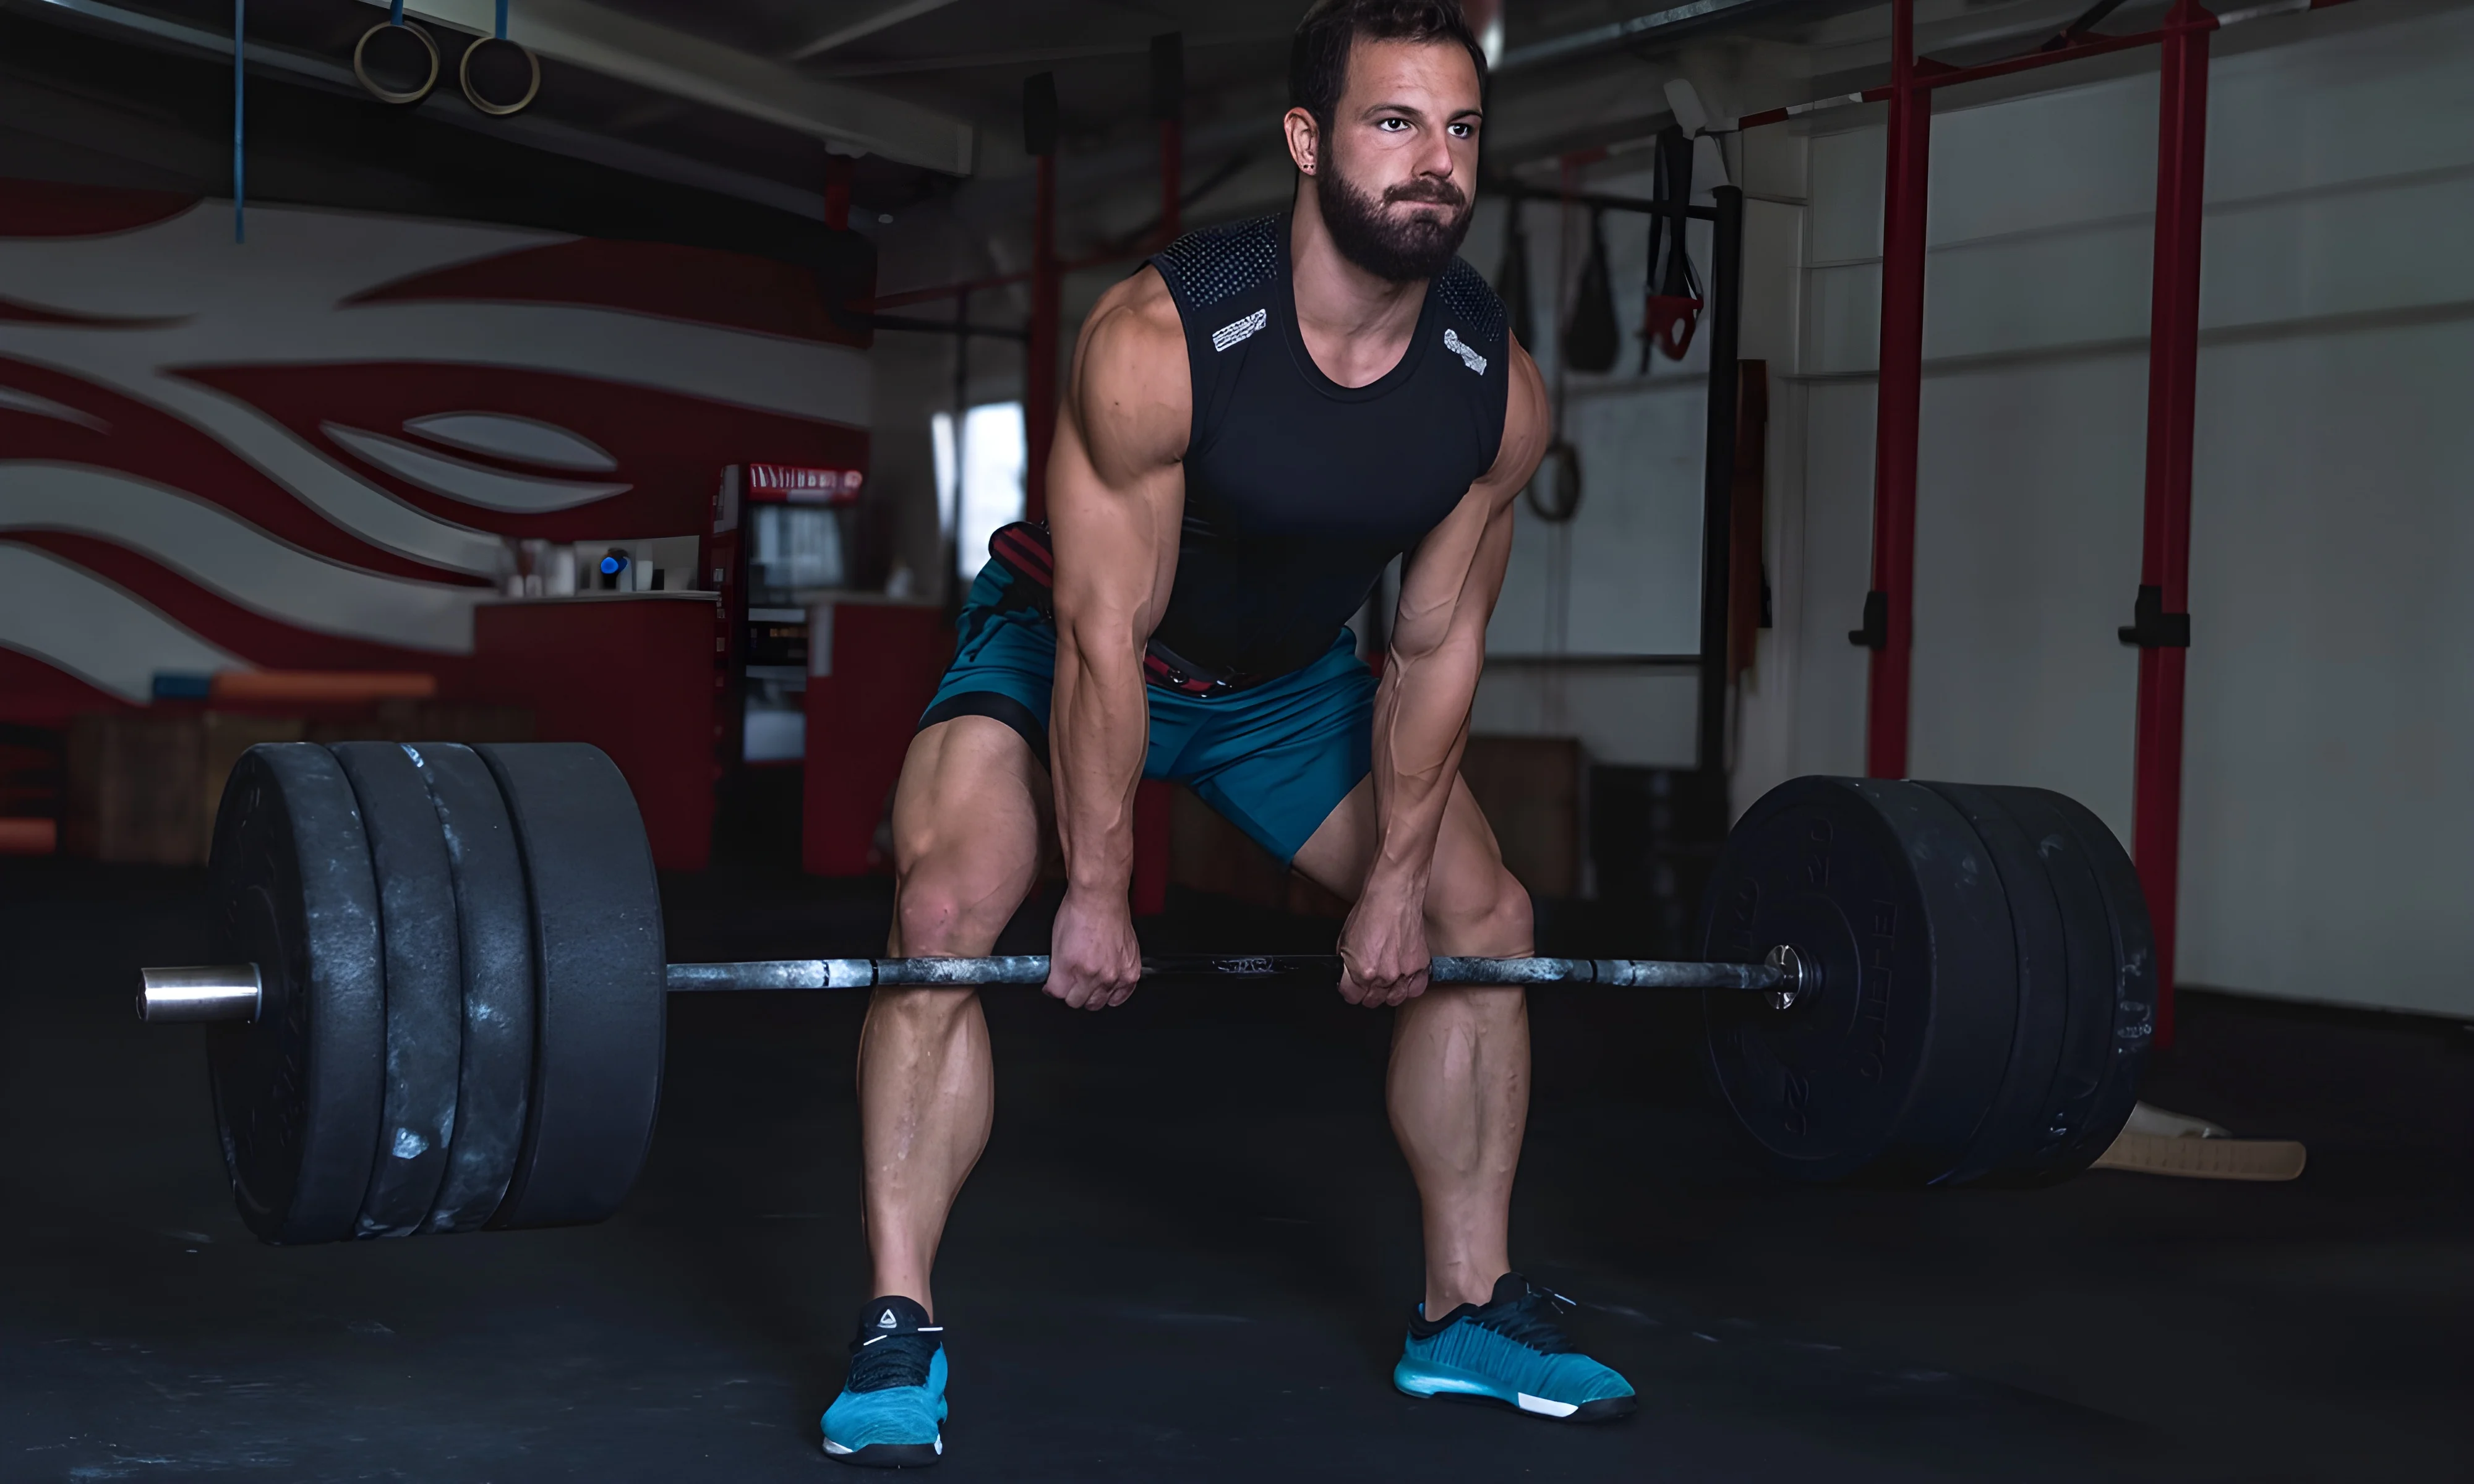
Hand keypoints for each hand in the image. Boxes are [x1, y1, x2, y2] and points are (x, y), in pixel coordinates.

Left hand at [1046, 885, 1141, 1010]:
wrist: (1101, 897)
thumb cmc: (1079, 912)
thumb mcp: (1056, 942)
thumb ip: (1055, 968)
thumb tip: (1054, 983)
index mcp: (1071, 967)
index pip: (1058, 995)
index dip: (1055, 989)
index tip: (1056, 984)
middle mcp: (1094, 974)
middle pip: (1078, 1002)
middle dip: (1072, 993)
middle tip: (1073, 982)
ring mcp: (1114, 974)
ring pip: (1099, 1002)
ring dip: (1092, 994)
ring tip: (1091, 981)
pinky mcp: (1130, 972)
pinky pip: (1122, 996)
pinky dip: (1114, 994)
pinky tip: (1108, 985)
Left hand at [1336, 884, 1429, 1007]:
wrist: (1394, 894)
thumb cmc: (1370, 910)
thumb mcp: (1345, 939)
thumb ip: (1346, 965)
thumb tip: (1347, 978)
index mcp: (1362, 971)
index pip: (1352, 997)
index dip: (1350, 991)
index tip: (1351, 986)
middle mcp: (1384, 976)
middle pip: (1373, 1001)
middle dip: (1367, 993)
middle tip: (1367, 982)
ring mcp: (1404, 972)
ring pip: (1395, 999)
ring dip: (1388, 993)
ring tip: (1385, 981)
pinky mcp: (1420, 965)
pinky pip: (1416, 989)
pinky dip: (1409, 987)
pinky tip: (1403, 979)